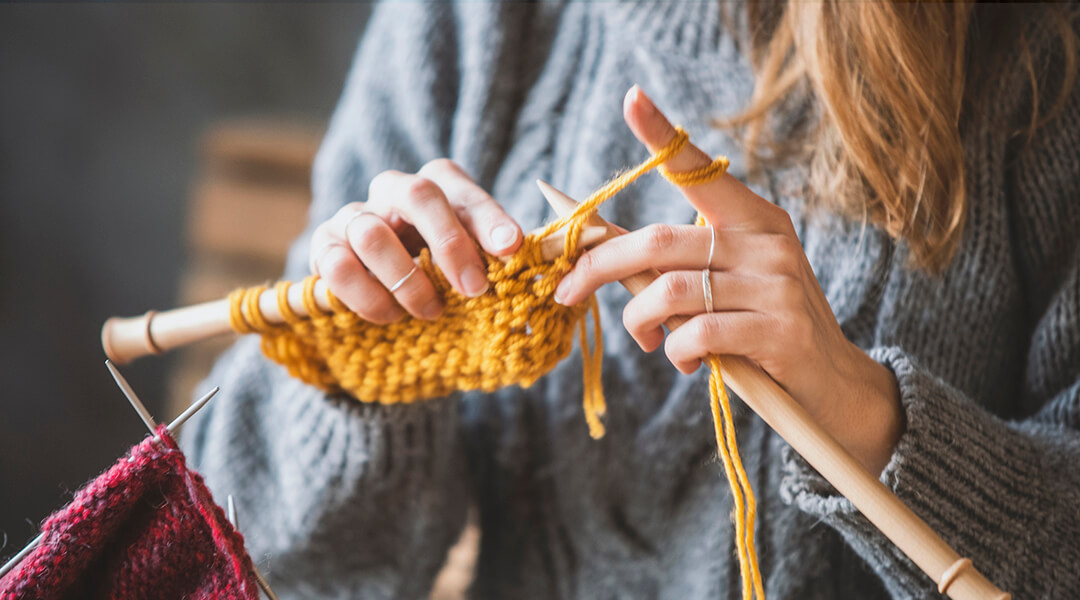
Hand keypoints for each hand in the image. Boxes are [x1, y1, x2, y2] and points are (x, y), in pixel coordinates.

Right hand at [309, 159, 521, 322]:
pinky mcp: (324, 248)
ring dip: (407, 281)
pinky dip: (368, 297)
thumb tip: (527, 264)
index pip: (461, 188)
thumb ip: (498, 255)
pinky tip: (391, 315)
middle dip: (451, 245)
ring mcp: (353, 216)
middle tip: (474, 289)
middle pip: (418, 194)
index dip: (488, 217)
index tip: (512, 248)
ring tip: (431, 311)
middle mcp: (393, 190)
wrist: (386, 288)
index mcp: (437, 184)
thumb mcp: (475, 257)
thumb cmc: (442, 268)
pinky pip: (337, 267)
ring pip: (372, 234)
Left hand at [554, 86, 903, 473]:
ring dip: (638, 321)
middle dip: (599, 266)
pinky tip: (682, 360)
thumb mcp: (725, 283)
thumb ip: (674, 264)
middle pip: (659, 240)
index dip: (663, 135)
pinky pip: (698, 334)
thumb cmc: (762, 327)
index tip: (631, 97)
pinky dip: (674, 351)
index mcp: (754, 218)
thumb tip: (601, 248)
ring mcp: (778, 285)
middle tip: (566, 291)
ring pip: (671, 291)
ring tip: (645, 338)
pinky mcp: (780, 330)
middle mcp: (767, 242)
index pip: (701, 169)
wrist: (832, 383)